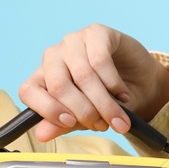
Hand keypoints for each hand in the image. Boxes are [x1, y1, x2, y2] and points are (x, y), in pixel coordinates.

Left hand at [18, 23, 168, 142]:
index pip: (28, 91)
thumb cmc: (107, 100)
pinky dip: (114, 84)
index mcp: (42, 78)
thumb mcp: (84, 118)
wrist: (140, 85)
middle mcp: (53, 57)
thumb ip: (62, 125)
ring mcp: (73, 42)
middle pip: (58, 85)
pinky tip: (122, 95)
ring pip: (83, 75)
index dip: (47, 110)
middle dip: (83, 111)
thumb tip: (41, 135)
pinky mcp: (95, 33)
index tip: (70, 123)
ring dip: (103, 102)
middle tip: (101, 125)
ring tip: (117, 117)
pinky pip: (100, 60)